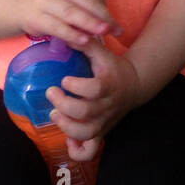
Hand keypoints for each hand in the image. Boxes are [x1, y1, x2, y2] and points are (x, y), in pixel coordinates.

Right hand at [20, 0, 121, 46]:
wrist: (20, 5)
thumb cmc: (53, 3)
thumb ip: (86, 5)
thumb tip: (109, 23)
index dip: (106, 7)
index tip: (112, 22)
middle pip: (86, 2)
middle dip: (103, 17)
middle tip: (115, 30)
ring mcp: (46, 1)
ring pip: (72, 13)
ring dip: (90, 24)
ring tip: (103, 34)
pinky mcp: (37, 17)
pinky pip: (57, 27)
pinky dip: (72, 34)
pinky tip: (83, 41)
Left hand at [46, 38, 142, 160]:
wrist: (133, 85)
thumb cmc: (111, 67)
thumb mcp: (102, 53)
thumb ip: (85, 43)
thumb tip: (65, 32)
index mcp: (108, 85)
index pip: (93, 90)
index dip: (76, 86)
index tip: (64, 79)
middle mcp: (107, 106)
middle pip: (85, 113)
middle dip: (63, 104)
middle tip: (51, 92)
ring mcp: (104, 122)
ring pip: (86, 134)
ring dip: (66, 127)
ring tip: (55, 114)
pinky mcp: (101, 133)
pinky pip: (90, 152)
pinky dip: (77, 151)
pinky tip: (68, 139)